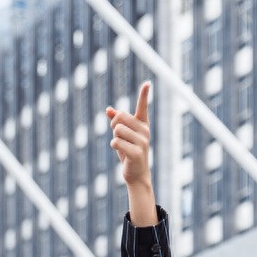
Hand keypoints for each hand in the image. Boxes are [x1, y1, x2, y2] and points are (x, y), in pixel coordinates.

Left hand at [106, 81, 157, 225]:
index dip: (144, 95)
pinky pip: (116, 142)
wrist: (136, 174)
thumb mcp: (122, 136)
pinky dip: (114, 146)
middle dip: (113, 125)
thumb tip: (108, 109)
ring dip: (114, 138)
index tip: (147, 83)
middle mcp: (145, 131)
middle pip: (120, 117)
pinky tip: (122, 154)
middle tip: (118, 136)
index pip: (143, 107)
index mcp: (142, 125)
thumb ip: (116, 121)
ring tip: (122, 146)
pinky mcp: (136, 152)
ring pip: (117, 130)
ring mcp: (142, 142)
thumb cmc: (128, 152)